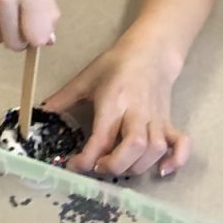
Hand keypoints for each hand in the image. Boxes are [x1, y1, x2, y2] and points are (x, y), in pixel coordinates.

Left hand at [43, 34, 190, 177]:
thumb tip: (41, 111)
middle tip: (98, 168)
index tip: (74, 165)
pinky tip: (162, 170)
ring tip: (119, 168)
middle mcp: (137, 113)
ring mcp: (156, 119)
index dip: (88, 158)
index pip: (102, 137)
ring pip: (154, 149)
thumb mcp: (86, 78)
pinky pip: (181, 143)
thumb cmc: (116, 65)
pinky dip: (176, 159)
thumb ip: (63, 97)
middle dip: (115, 165)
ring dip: (137, 166)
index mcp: (113, 102)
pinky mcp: (169, 121)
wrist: (150, 52)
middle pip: (134, 146)